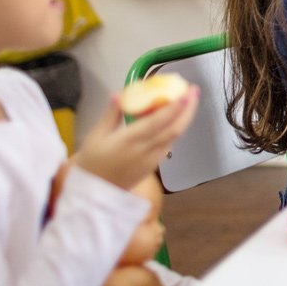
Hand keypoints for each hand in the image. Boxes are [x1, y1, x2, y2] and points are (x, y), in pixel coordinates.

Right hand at [72, 89, 197, 191]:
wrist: (94, 195)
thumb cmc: (92, 163)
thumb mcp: (96, 136)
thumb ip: (111, 115)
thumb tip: (119, 94)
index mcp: (130, 141)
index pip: (158, 122)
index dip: (175, 107)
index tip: (186, 93)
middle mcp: (146, 150)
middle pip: (174, 129)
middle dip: (188, 109)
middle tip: (194, 90)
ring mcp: (153, 159)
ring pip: (175, 136)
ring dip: (184, 117)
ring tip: (187, 99)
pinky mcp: (155, 165)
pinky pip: (169, 143)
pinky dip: (175, 127)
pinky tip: (173, 117)